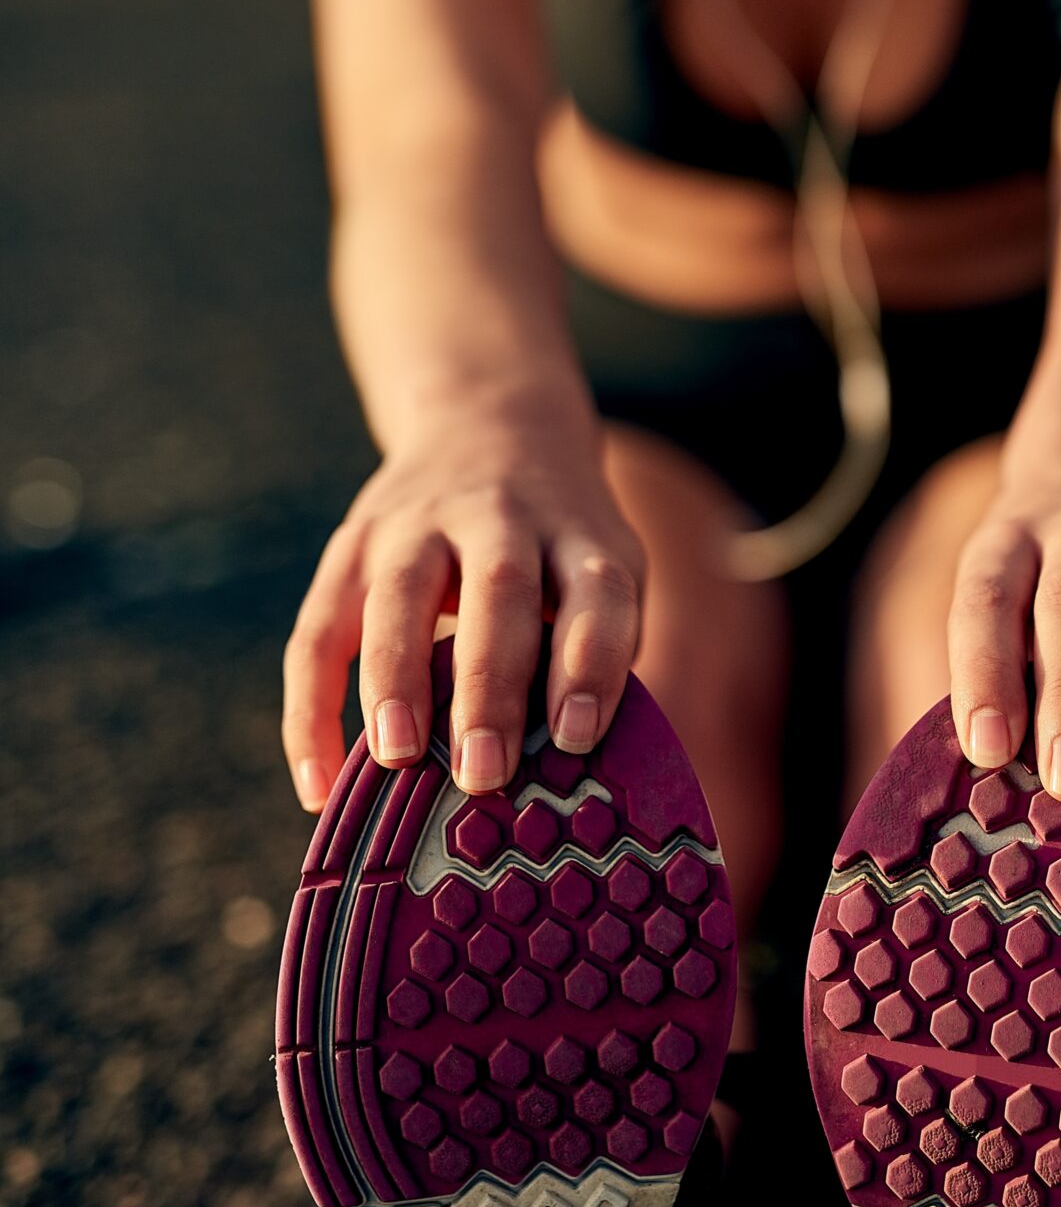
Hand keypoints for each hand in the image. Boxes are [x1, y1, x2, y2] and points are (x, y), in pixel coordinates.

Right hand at [282, 395, 644, 810]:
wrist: (489, 421)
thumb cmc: (560, 543)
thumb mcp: (602, 567)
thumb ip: (592, 654)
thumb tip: (571, 780)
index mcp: (580, 529)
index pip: (595, 592)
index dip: (588, 664)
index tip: (576, 737)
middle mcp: (500, 516)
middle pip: (496, 590)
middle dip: (488, 687)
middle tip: (484, 772)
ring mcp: (417, 523)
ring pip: (398, 597)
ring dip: (395, 682)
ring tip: (396, 759)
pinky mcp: (351, 546)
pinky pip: (317, 632)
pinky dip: (311, 712)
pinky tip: (319, 784)